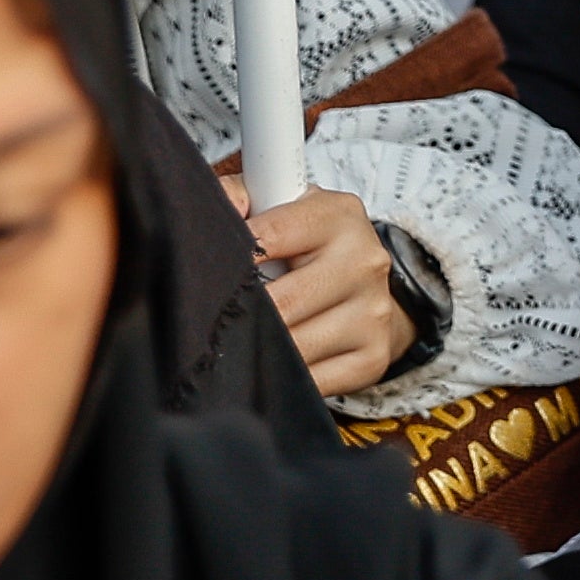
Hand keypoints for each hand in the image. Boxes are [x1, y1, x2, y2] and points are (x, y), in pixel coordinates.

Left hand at [224, 171, 414, 399]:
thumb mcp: (282, 208)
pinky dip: (281, 378)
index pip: (268, 237)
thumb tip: (207, 207)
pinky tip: (270, 363)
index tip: (205, 273)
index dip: (229, 260)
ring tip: (240, 341)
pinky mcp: (373, 356)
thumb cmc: (308, 247)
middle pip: (281, 303)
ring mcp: (374, 312)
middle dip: (240, 315)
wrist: (366, 289)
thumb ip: (241, 199)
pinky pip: (312, 381)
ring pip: (295, 347)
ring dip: (257, 350)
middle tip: (213, 319)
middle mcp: (365, 261)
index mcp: (339, 215)